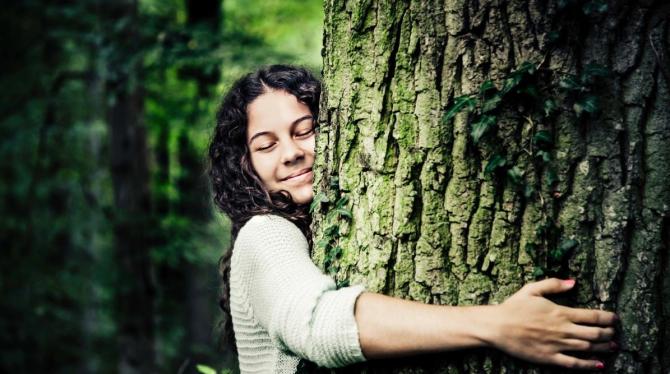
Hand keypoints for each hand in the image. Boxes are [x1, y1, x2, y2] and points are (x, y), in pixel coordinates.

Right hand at [486, 278, 616, 369]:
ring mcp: (557, 345)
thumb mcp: (531, 289)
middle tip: (615, 333)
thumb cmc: (513, 307)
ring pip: (588, 348)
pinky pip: (574, 363)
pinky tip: (599, 365)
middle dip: (609, 334)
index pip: (593, 316)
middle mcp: (563, 330)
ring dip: (604, 348)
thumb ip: (553, 284)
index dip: (608, 318)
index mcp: (560, 312)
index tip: (615, 318)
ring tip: (613, 347)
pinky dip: (589, 365)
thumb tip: (573, 282)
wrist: (497, 326)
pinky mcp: (550, 358)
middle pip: (595, 333)